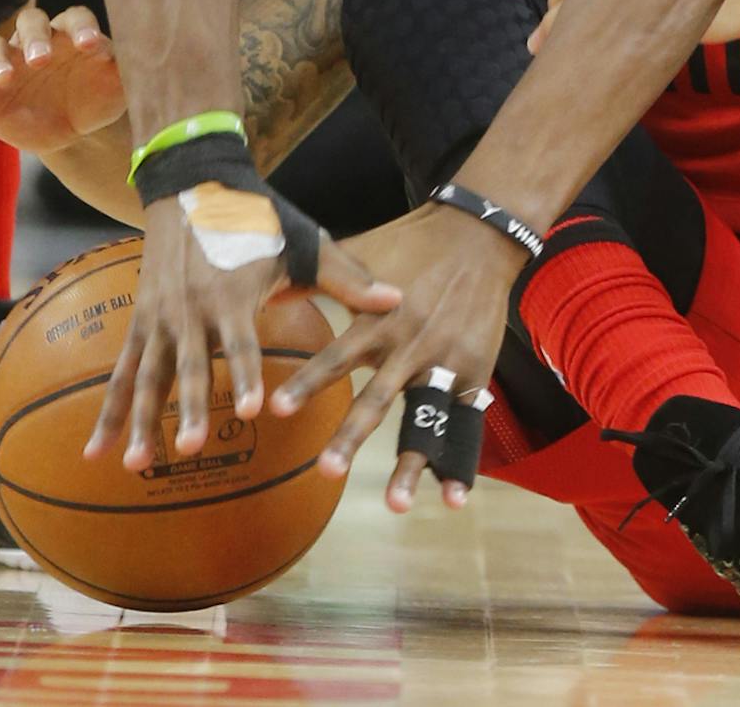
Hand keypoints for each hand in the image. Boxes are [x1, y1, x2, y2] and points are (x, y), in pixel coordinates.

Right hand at [0, 5, 124, 154]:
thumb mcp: (116, 87)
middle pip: (30, 23)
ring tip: (5, 79)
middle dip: (35, 38)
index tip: (91, 45)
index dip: (82, 27)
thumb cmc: (98, 98)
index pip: (74, 18)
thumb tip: (117, 56)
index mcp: (72, 34)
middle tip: (42, 60)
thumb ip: (119, 69)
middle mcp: (37, 41)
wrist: (77, 131)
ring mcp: (9, 64)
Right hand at [85, 196, 401, 470]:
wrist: (193, 185)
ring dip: (140, 421)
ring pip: (146, 377)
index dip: (245, 374)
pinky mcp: (140, 323)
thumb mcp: (305, 242)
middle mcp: (189, 309)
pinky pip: (120, 374)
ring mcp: (159, 318)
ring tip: (135, 465)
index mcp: (232, 292)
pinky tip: (95, 452)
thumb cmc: (257, 218)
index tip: (254, 408)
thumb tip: (396, 300)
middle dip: (190, 408)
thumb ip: (348, 277)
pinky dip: (108, 412)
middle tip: (192, 449)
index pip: (241, 342)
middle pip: (187, 366)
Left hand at [269, 205, 525, 511]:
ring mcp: (446, 363)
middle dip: (352, 436)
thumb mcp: (360, 251)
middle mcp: (411, 345)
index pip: (336, 356)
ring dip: (412, 465)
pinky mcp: (474, 373)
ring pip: (425, 421)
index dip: (307, 382)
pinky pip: (466, 425)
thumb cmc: (409, 242)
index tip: (275, 409)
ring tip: (395, 504)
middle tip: (326, 471)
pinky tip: (452, 499)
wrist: (479, 234)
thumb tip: (260, 291)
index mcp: (379, 318)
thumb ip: (313, 277)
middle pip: (378, 399)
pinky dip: (461, 464)